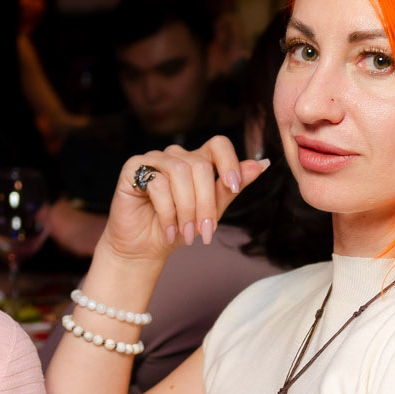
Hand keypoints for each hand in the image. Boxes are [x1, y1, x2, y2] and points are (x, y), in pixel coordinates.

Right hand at [103, 137, 269, 263]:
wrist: (144, 249)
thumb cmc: (178, 229)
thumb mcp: (210, 212)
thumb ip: (229, 188)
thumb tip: (261, 164)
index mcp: (197, 161)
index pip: (219, 144)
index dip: (229, 162)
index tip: (234, 187)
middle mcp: (175, 156)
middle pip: (201, 165)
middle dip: (206, 203)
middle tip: (205, 233)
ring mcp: (153, 159)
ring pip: (180, 173)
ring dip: (187, 209)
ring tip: (187, 234)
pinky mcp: (133, 168)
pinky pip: (157, 183)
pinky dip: (168, 212)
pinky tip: (169, 230)